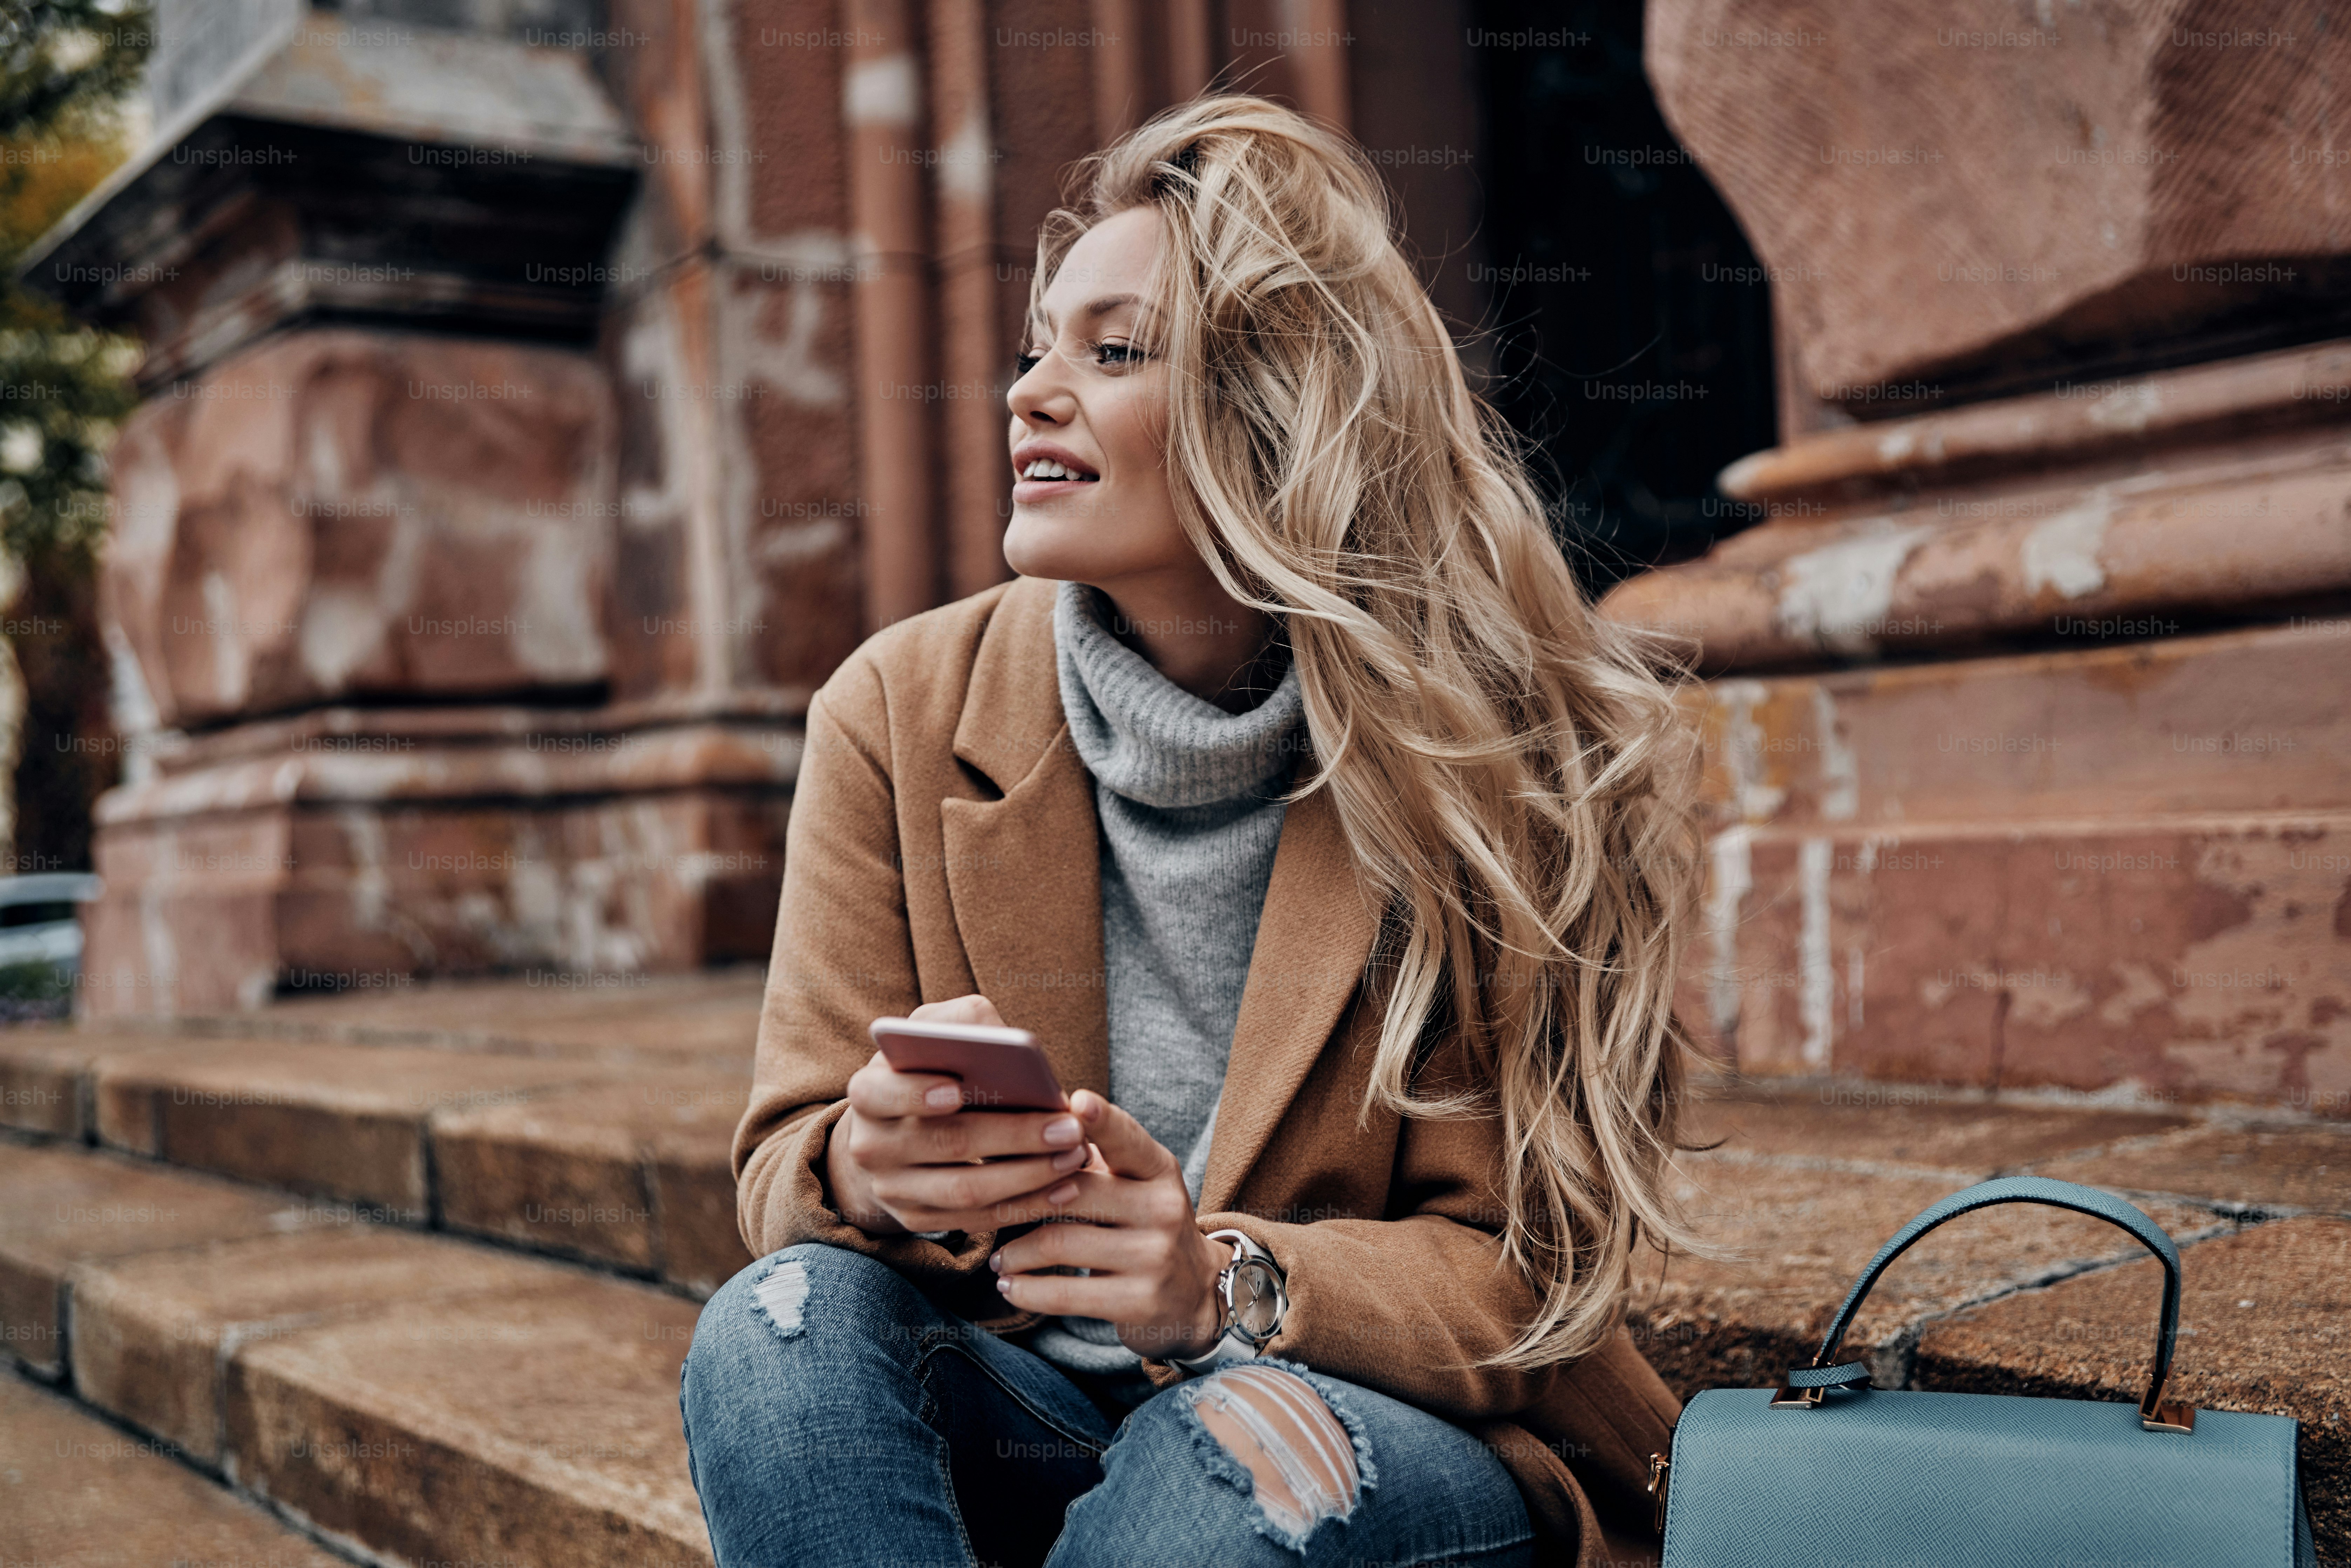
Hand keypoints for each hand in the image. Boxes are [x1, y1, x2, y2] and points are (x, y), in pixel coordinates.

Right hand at [823, 995, 1088, 1235]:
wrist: (895, 1128)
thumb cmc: (928, 1067)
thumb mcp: (934, 1033)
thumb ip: (965, 1022)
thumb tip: (1007, 1039)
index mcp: (869, 1091)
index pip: (881, 1093)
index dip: (916, 1093)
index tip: (958, 1090)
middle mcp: (872, 1145)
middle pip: (945, 1143)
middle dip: (1013, 1136)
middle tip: (1068, 1128)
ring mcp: (892, 1189)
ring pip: (965, 1191)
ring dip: (1029, 1177)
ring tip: (1075, 1156)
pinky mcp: (918, 1219)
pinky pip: (976, 1221)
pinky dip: (1025, 1207)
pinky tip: (1065, 1189)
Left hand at [984, 1088, 1231, 1361]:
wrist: (1195, 1293)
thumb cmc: (1142, 1224)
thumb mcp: (1132, 1184)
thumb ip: (1090, 1155)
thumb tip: (1029, 1116)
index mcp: (1159, 1169)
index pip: (1127, 1139)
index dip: (1103, 1120)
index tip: (1075, 1101)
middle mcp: (1163, 1208)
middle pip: (1074, 1190)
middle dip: (1019, 1199)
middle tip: (986, 1209)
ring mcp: (1155, 1256)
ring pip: (1061, 1243)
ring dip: (1015, 1252)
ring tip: (997, 1258)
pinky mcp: (1140, 1300)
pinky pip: (1066, 1294)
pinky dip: (1027, 1290)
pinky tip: (1010, 1286)